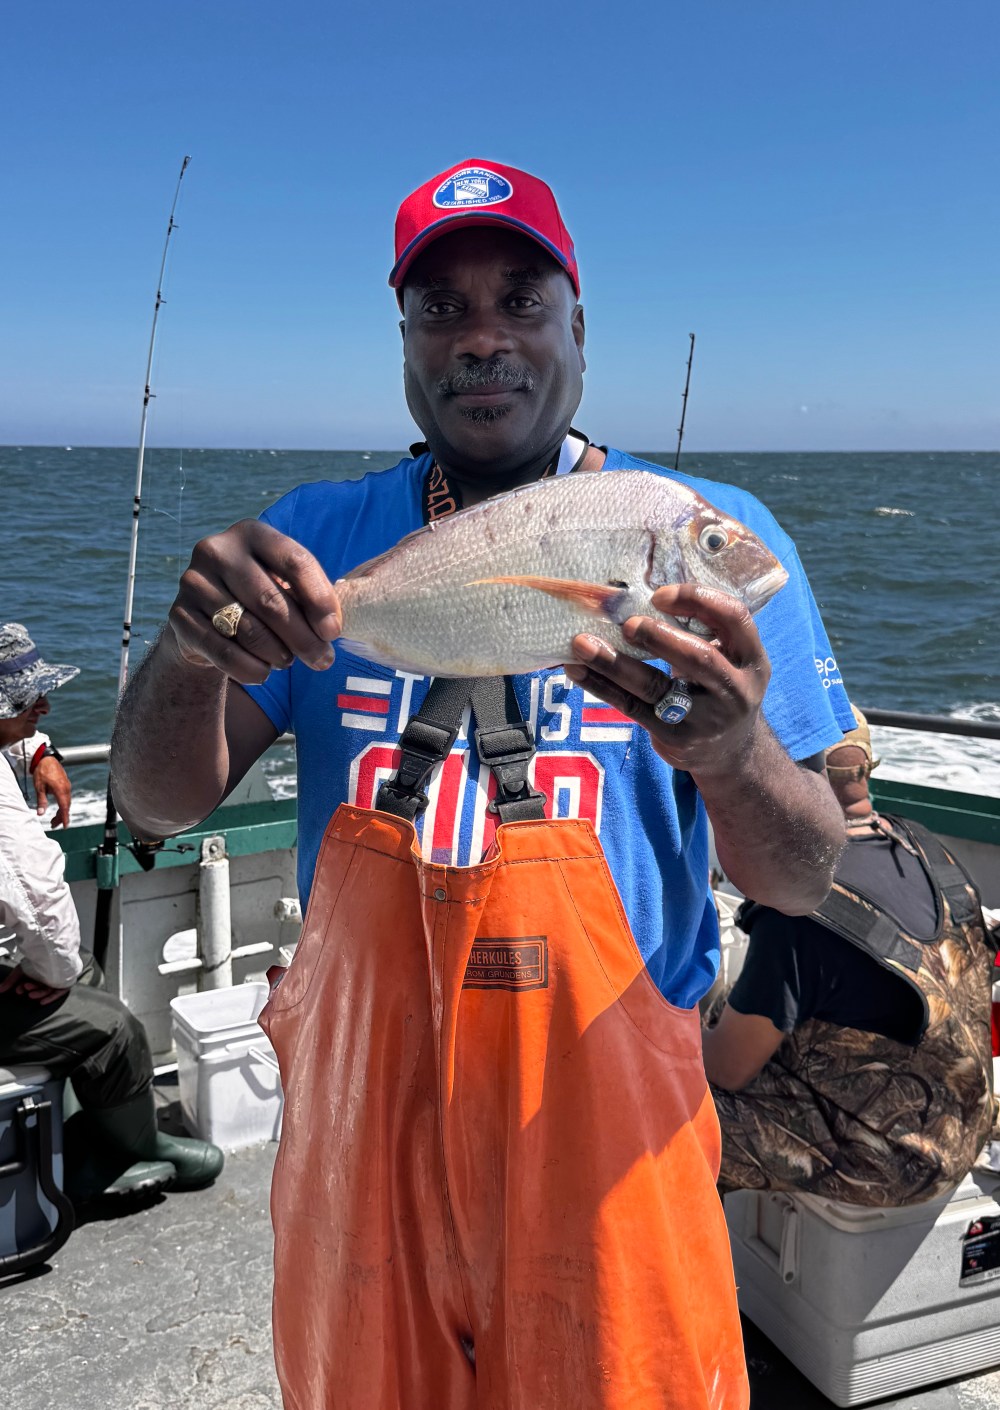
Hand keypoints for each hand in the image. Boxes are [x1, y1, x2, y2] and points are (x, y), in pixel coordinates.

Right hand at [0, 964, 69, 1005]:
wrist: (52, 953)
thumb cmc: (37, 959)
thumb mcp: (21, 970)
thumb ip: (10, 980)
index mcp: (38, 972)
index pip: (30, 983)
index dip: (24, 987)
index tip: (19, 989)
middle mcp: (47, 976)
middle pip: (39, 987)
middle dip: (31, 989)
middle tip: (26, 988)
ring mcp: (56, 979)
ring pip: (47, 990)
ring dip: (38, 993)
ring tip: (32, 994)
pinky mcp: (64, 982)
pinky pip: (58, 993)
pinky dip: (50, 997)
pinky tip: (42, 1001)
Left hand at [34, 754, 71, 826]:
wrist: (46, 758)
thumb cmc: (42, 771)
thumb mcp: (39, 787)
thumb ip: (41, 801)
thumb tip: (40, 814)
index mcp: (60, 790)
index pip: (64, 807)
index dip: (64, 818)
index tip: (64, 826)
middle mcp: (66, 789)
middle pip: (66, 806)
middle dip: (61, 817)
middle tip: (53, 825)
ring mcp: (67, 786)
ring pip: (66, 802)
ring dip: (62, 811)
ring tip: (54, 819)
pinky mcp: (65, 784)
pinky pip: (66, 797)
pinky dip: (63, 804)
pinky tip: (57, 807)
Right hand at [168, 520, 342, 685]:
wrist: (202, 619)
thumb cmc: (257, 599)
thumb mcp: (283, 586)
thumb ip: (308, 599)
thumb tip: (329, 630)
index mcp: (252, 533)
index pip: (295, 561)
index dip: (319, 599)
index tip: (333, 632)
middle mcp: (218, 550)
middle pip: (270, 600)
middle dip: (303, 637)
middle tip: (322, 660)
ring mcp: (193, 582)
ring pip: (249, 629)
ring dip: (277, 654)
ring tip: (288, 662)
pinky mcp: (179, 615)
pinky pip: (222, 651)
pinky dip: (249, 668)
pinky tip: (263, 673)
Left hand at [564, 583, 770, 777]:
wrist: (729, 752)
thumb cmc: (718, 686)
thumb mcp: (728, 659)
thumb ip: (701, 631)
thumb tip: (636, 594)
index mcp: (752, 658)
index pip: (734, 618)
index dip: (698, 600)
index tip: (660, 595)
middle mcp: (735, 689)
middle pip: (699, 657)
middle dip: (660, 637)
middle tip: (628, 624)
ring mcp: (705, 718)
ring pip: (655, 687)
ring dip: (614, 663)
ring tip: (582, 643)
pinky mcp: (674, 738)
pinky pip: (632, 707)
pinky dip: (601, 687)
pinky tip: (577, 670)